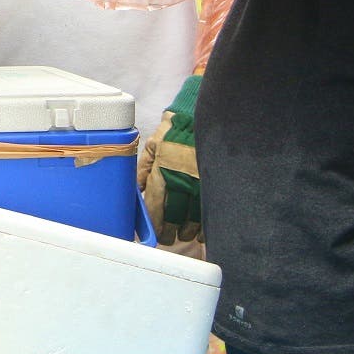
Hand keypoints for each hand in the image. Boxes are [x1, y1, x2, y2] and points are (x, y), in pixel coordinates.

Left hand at [140, 74, 202, 244]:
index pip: (157, 209)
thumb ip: (143, 170)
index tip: (156, 232)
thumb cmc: (174, 131)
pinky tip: (202, 229)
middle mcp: (181, 182)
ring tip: (184, 232)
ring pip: (194, 221)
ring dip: (188, 231)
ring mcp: (201, 185)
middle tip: (169, 236)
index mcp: (163, 173)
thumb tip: (137, 191)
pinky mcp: (216, 185)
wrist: (201, 116)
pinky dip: (206, 226)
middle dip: (171, 233)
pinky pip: (212, 213)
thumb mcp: (153, 146)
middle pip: (175, 220)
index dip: (155, 225)